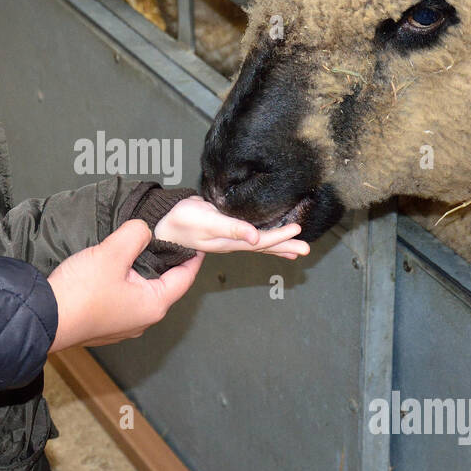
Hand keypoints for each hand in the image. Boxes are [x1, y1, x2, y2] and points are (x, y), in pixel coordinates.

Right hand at [47, 220, 202, 351]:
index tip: (198, 244)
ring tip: (137, 249)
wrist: (43, 319)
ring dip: (140, 272)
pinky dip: (123, 282)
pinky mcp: (103, 324)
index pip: (184, 278)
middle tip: (165, 239)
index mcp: (153, 305)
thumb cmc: (79, 294)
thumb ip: (135, 235)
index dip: (192, 258)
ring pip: (140, 292)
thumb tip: (143, 229)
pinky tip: (111, 268)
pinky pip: (121, 299)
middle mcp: (141, 319)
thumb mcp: (112, 253)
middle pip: (162, 285)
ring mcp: (121, 325)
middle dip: (165, 262)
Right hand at [153, 196, 308, 259]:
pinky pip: (251, 236)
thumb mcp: (207, 223)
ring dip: (278, 245)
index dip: (280, 237)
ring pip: (259, 244)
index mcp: (231, 242)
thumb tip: (255, 238)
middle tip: (306, 249)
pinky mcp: (227, 229)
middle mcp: (233, 243)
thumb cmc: (183, 221)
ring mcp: (230, 238)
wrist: (164, 222)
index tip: (297, 230)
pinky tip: (268, 239)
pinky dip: (263, 239)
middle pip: (264, 247)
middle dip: (285, 247)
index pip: (261, 242)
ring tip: (296, 249)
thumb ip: (231, 229)